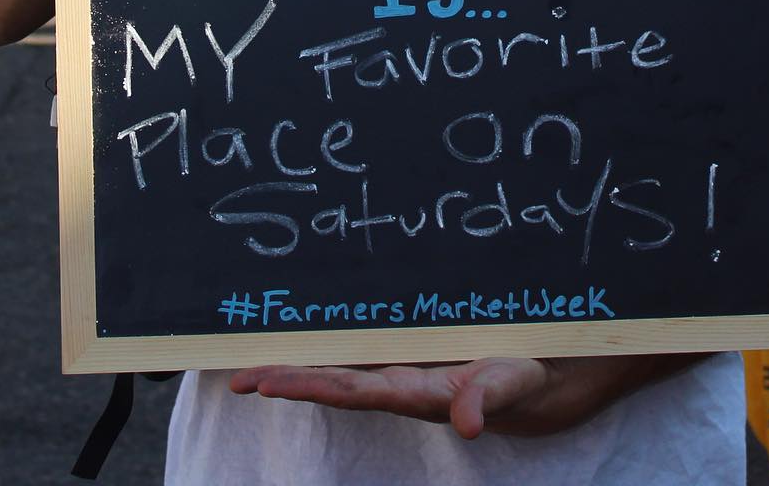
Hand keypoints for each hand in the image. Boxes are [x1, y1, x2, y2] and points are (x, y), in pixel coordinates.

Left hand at [228, 358, 549, 438]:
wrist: (530, 374)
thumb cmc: (517, 377)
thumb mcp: (507, 385)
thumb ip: (485, 402)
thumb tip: (467, 427)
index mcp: (416, 393)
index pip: (352, 392)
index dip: (309, 387)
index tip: (267, 386)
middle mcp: (398, 384)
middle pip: (333, 384)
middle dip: (287, 381)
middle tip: (238, 381)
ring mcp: (399, 369)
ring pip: (338, 368)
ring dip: (296, 369)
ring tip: (249, 370)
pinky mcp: (405, 353)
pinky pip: (357, 350)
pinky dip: (325, 347)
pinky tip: (300, 341)